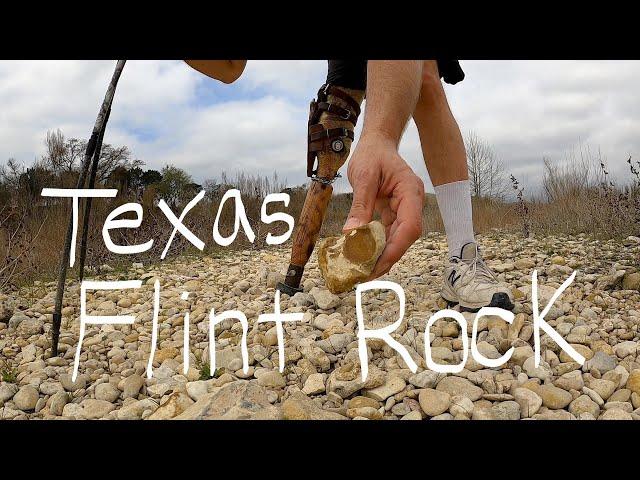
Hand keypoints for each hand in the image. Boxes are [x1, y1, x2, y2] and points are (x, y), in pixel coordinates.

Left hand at [343, 135, 424, 278]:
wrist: (377, 142)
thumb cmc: (372, 154)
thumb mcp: (363, 176)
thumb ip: (360, 205)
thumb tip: (352, 234)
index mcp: (410, 192)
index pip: (409, 227)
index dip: (395, 249)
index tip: (378, 264)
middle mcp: (412, 203)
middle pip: (404, 237)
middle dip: (387, 257)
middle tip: (366, 274)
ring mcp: (404, 208)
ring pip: (397, 238)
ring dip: (381, 255)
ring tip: (363, 270)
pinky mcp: (394, 212)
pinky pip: (388, 233)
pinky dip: (376, 245)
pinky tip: (363, 256)